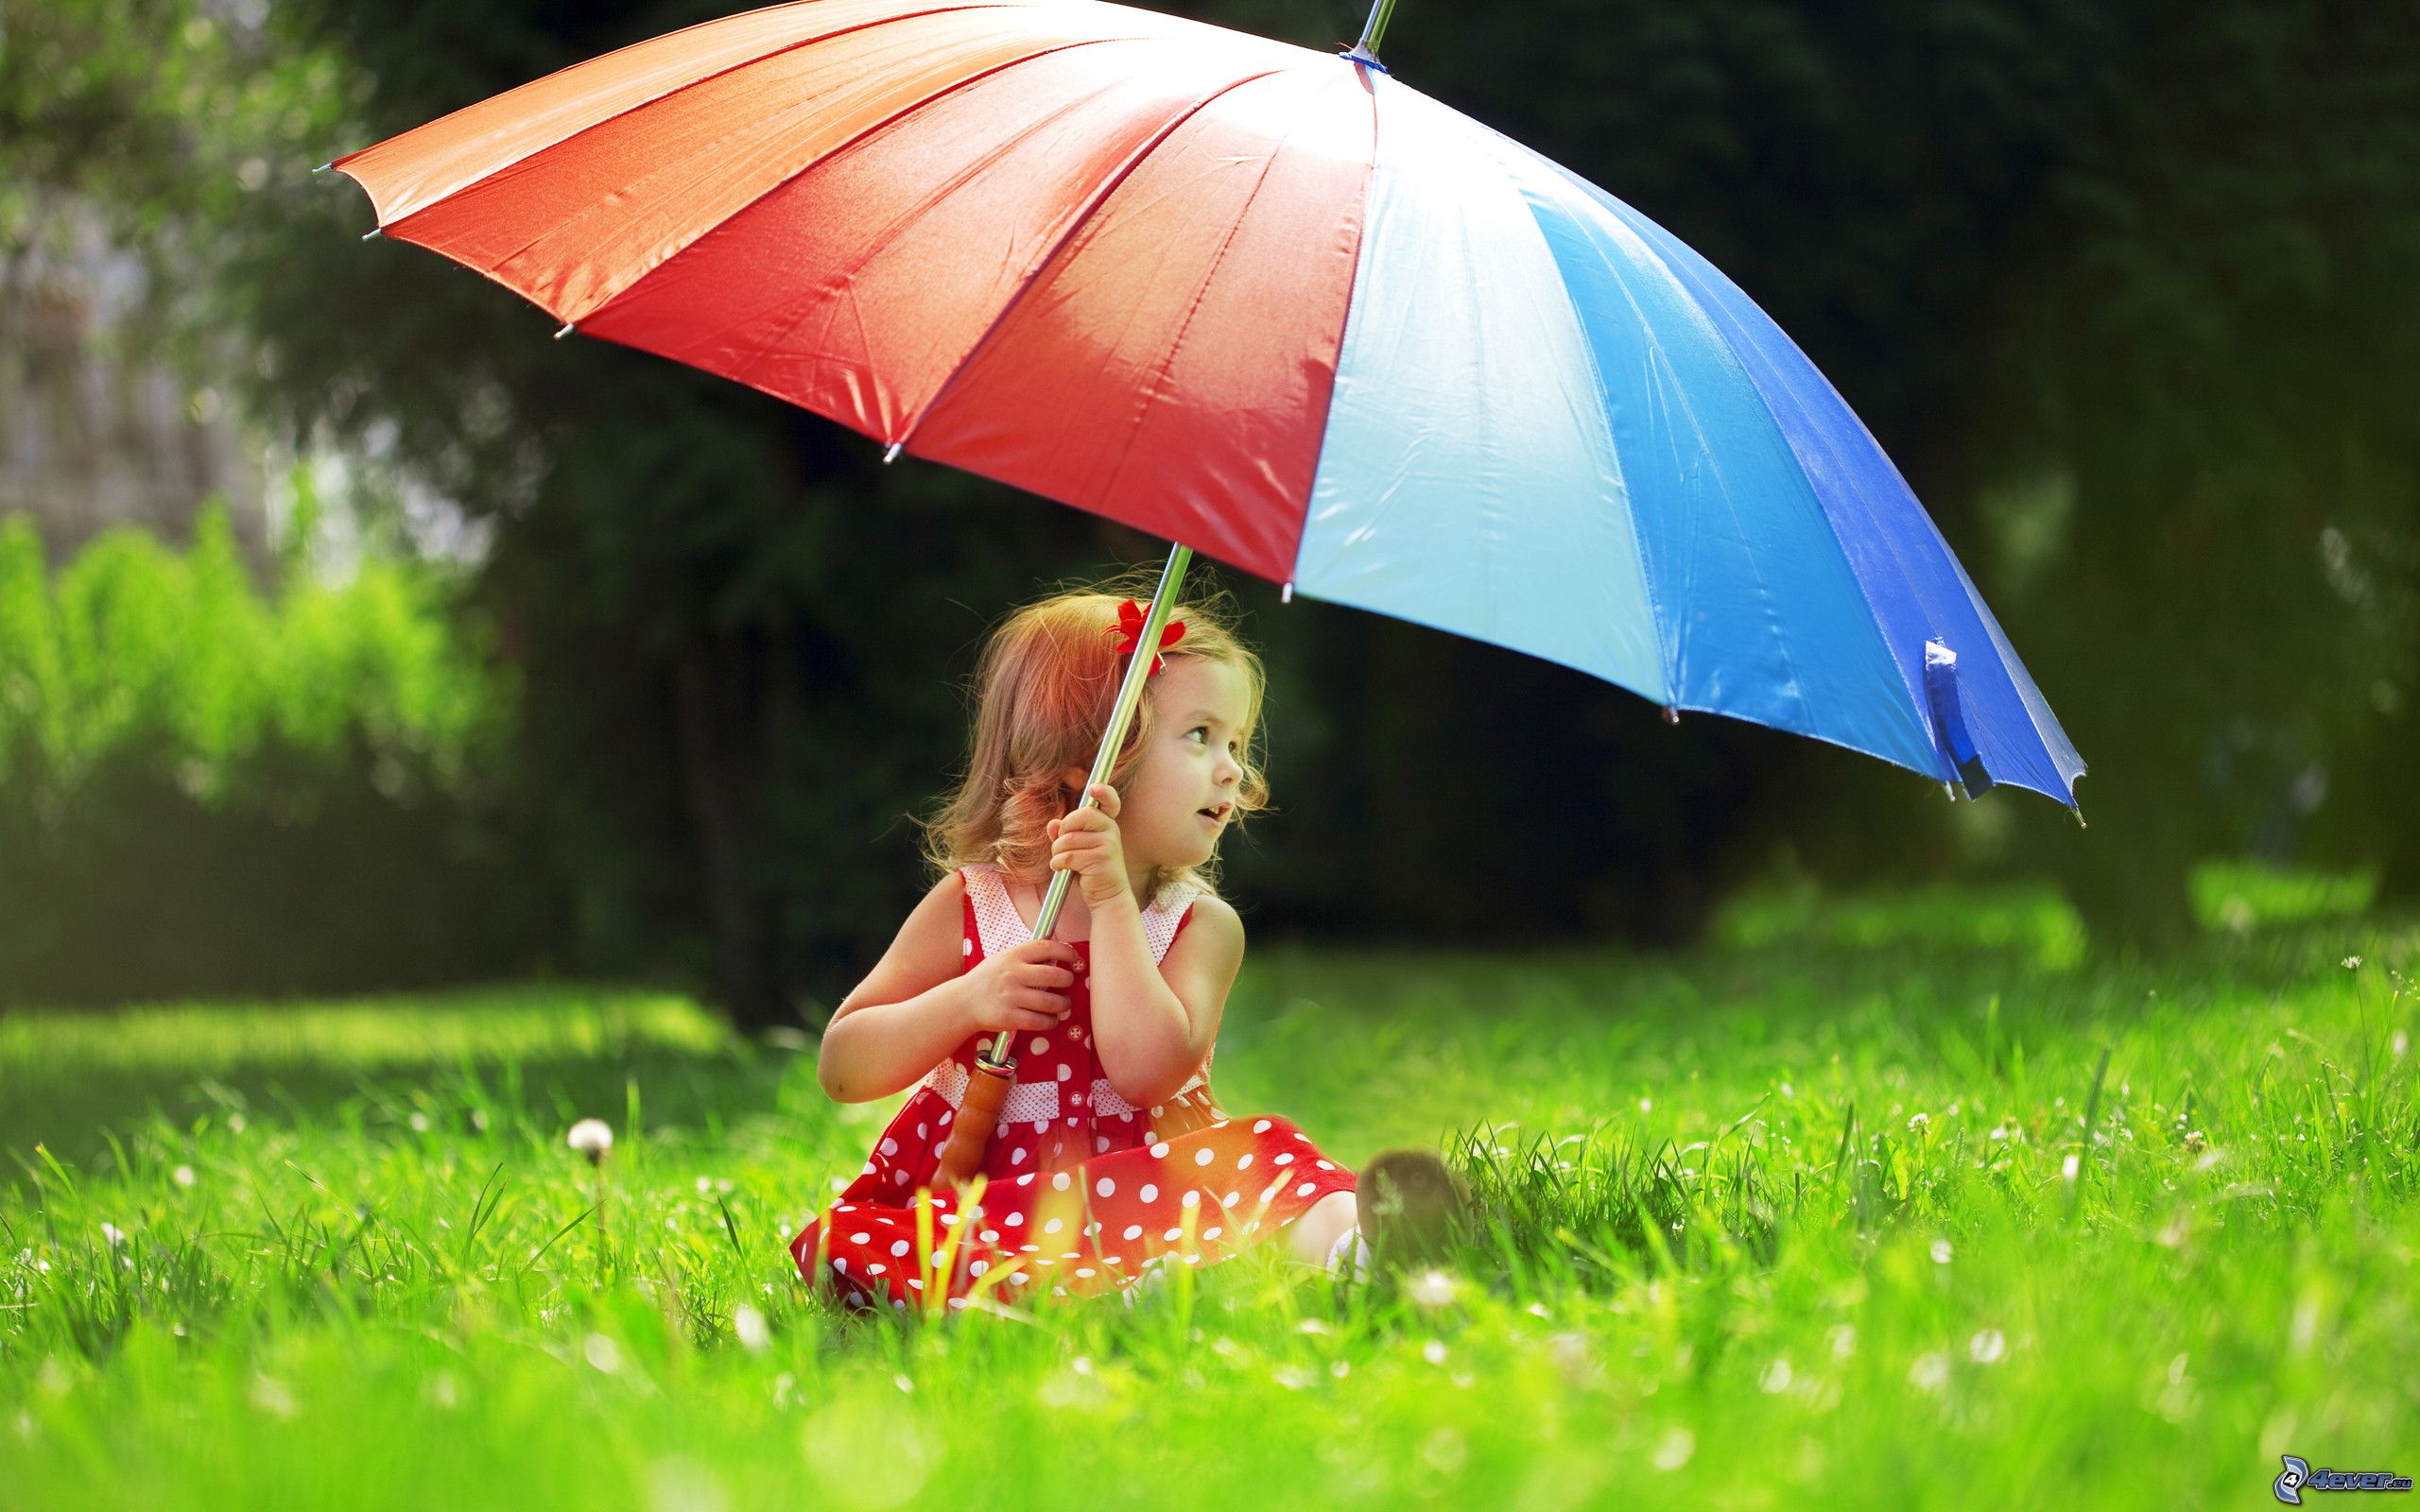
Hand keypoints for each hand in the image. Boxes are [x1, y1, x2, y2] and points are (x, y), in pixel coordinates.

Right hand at [958, 938, 1081, 1037]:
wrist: (964, 1002)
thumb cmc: (988, 979)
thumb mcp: (1003, 959)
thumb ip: (1027, 956)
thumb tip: (1059, 955)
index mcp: (1013, 956)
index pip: (1046, 947)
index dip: (1066, 951)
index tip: (1074, 958)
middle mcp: (1013, 974)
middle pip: (1053, 975)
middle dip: (1067, 980)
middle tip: (1068, 983)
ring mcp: (1011, 997)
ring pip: (1050, 1002)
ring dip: (1063, 1004)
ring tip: (1063, 1004)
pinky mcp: (1009, 1018)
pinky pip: (1039, 1021)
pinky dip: (1051, 1021)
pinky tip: (1051, 1019)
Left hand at [1047, 782, 1134, 910]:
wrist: (1108, 897)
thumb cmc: (1091, 870)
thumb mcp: (1077, 848)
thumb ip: (1065, 834)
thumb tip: (1052, 824)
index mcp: (1106, 823)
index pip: (1110, 802)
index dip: (1104, 792)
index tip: (1094, 788)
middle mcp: (1111, 830)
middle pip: (1082, 814)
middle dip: (1064, 829)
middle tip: (1062, 843)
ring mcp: (1108, 845)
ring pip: (1069, 838)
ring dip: (1057, 851)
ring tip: (1061, 861)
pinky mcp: (1101, 860)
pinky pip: (1067, 856)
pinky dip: (1057, 863)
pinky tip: (1061, 869)